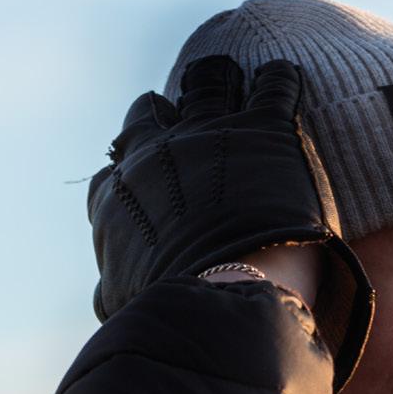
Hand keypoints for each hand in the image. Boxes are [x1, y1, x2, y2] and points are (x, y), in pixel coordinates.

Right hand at [87, 56, 373, 389]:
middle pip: (152, 111)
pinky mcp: (266, 130)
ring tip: (238, 87)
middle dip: (171, 116)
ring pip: (209, 81)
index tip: (156, 176)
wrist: (224, 299)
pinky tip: (287, 83)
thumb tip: (105, 302)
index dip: (138, 166)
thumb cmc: (173, 312)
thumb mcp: (124, 304)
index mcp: (122, 193)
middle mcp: (157, 151)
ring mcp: (211, 134)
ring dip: (221, 83)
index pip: (119, 165)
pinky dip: (282, 81)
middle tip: (196, 127)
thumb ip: (115, 290)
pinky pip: (275, 84)